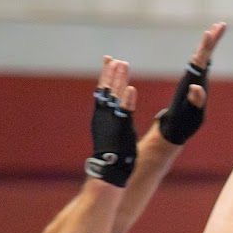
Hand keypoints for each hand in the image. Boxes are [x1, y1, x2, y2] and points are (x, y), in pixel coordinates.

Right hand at [86, 56, 137, 186]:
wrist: (108, 173)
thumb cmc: (112, 157)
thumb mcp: (112, 134)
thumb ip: (114, 121)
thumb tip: (118, 114)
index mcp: (101, 116)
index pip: (103, 91)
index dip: (106, 74)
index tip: (108, 59)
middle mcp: (103, 116)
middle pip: (106, 89)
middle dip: (111, 73)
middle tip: (117, 59)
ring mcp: (111, 122)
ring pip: (114, 97)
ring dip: (118, 80)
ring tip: (122, 65)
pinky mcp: (120, 130)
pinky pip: (124, 113)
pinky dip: (127, 100)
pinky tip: (131, 89)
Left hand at [158, 21, 226, 144]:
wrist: (174, 126)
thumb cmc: (183, 123)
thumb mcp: (191, 115)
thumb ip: (194, 102)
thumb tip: (196, 88)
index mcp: (192, 82)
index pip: (200, 61)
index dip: (205, 47)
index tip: (209, 33)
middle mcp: (193, 77)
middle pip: (202, 54)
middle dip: (211, 39)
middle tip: (221, 24)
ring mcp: (195, 78)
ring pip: (203, 56)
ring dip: (210, 42)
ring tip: (218, 28)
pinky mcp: (197, 82)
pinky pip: (203, 63)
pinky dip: (208, 53)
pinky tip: (211, 49)